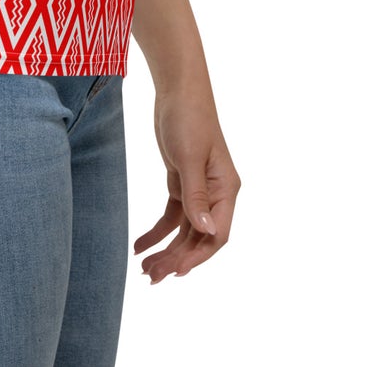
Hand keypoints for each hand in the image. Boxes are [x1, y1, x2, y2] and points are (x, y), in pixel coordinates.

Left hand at [132, 84, 239, 283]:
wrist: (176, 89)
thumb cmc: (188, 117)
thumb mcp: (190, 156)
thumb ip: (196, 194)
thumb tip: (207, 231)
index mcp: (227, 189)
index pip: (217, 234)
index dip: (198, 256)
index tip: (177, 272)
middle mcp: (216, 194)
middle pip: (199, 237)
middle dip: (177, 259)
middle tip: (152, 277)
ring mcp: (199, 189)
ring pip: (184, 231)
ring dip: (166, 250)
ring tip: (145, 269)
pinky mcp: (182, 182)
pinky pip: (172, 216)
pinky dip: (157, 231)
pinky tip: (140, 245)